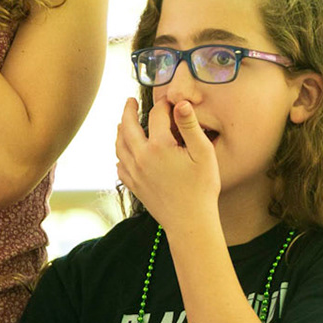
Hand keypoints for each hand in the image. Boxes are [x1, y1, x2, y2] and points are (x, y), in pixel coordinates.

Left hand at [115, 97, 220, 235]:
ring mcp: (134, 172)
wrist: (189, 221)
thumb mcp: (203, 153)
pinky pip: (120, 165)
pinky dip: (120, 154)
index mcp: (159, 146)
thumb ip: (190, 126)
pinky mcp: (133, 185)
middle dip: (128, 111)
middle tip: (129, 101)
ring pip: (119, 146)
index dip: (163, 105)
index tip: (168, 100)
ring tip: (123, 123)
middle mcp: (140, 157)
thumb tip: (181, 103)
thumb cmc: (202, 187)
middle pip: (127, 127)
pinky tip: (124, 152)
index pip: (156, 115)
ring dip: (120, 131)